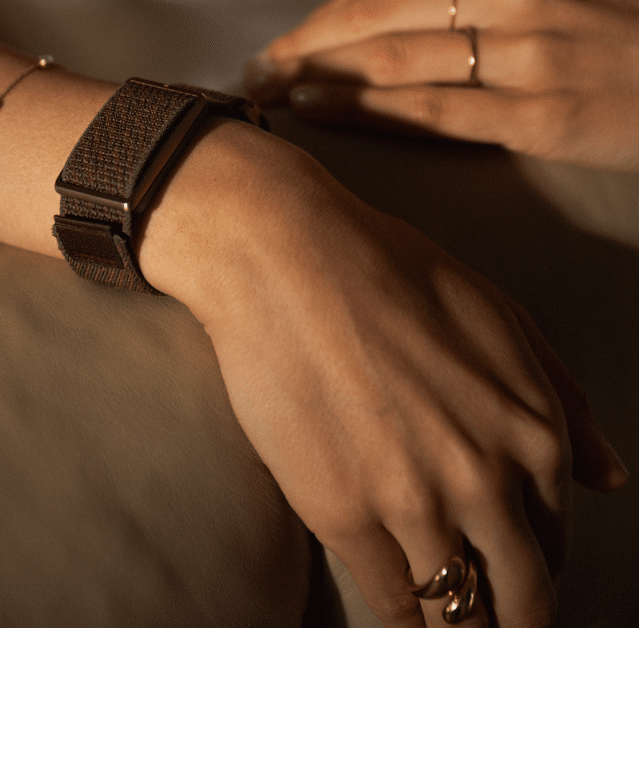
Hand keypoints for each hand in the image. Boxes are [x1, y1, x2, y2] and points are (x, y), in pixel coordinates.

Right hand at [141, 121, 627, 625]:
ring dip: (455, 631)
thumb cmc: (393, 274)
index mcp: (535, 432)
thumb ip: (563, 402)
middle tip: (493, 632)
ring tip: (443, 629)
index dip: (537, 571)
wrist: (289, 262)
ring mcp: (415, 504)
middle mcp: (487, 480)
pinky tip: (396, 609)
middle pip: (522, 597)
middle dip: (513, 625)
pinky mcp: (343, 517)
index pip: (557, 543)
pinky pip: (389, 602)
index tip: (515, 583)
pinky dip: (399, 616)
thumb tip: (612, 478)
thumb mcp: (503, 320)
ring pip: (456, 612)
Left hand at [247, 0, 638, 170]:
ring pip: (391, 58)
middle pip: (374, 14)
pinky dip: (363, 107)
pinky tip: (318, 110)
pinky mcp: (531, 113)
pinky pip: (428, 108)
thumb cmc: (630, 22)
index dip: (324, 11)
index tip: (283, 38)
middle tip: (254, 72)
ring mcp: (520, 52)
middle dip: (302, 43)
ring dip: (316, 74)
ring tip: (269, 91)